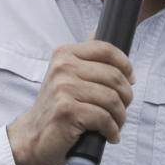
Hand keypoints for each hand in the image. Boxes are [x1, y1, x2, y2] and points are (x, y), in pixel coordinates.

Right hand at [6, 40, 134, 164]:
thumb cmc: (57, 107)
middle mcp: (63, 67)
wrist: (33, 137)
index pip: (107, 50)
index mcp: (64, 54)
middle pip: (115, 77)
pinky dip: (112, 130)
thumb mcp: (67, 75)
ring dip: (120, 116)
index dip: (126, 65)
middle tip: (122, 109)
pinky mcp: (66, 110)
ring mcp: (63, 88)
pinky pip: (104, 118)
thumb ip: (85, 55)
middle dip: (126, 97)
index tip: (130, 80)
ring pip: (112, 99)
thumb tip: (100, 27)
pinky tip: (109, 135)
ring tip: (116, 124)